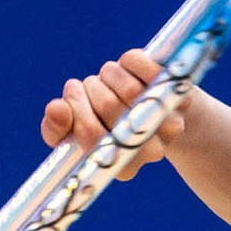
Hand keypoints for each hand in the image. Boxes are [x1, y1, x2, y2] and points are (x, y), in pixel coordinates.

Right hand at [42, 47, 186, 183]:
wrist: (146, 108)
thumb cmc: (98, 123)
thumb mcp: (69, 132)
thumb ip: (55, 128)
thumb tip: (57, 108)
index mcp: (124, 167)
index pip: (94, 140)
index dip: (78, 115)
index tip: (69, 105)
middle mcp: (151, 150)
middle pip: (108, 106)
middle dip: (88, 94)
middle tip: (85, 92)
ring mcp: (166, 119)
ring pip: (127, 87)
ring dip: (106, 78)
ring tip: (105, 85)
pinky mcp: (175, 88)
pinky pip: (143, 66)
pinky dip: (128, 63)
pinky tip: (125, 71)